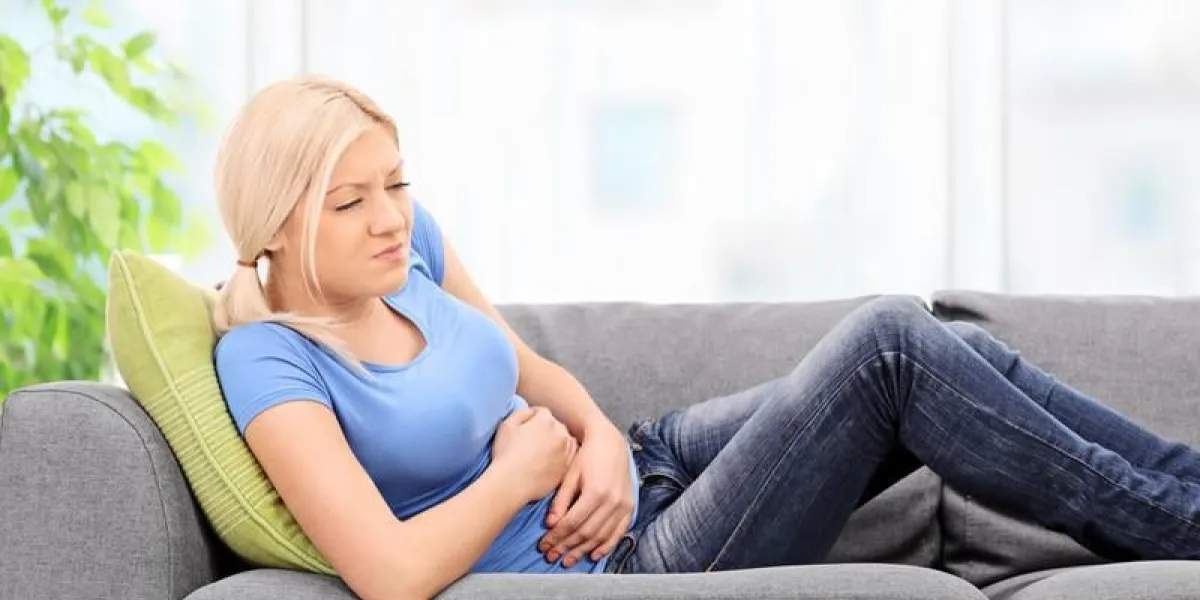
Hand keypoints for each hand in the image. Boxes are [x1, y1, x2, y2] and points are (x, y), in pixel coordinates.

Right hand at [491, 407, 577, 501]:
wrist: (512, 483)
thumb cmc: (506, 453)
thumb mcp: (506, 425)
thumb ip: (521, 413)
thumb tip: (531, 413)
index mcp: (546, 420)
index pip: (541, 413)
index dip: (531, 420)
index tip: (524, 430)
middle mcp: (560, 432)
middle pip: (555, 426)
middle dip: (545, 430)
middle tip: (531, 443)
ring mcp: (566, 450)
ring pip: (564, 440)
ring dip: (556, 443)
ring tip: (541, 453)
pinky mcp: (568, 466)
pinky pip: (568, 456)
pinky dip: (561, 456)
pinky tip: (548, 462)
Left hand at [538, 422, 633, 567]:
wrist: (610, 442)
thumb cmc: (585, 456)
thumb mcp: (570, 475)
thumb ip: (561, 501)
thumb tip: (551, 525)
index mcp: (595, 492)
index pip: (572, 523)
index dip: (556, 537)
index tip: (544, 545)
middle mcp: (612, 501)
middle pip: (585, 532)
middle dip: (566, 547)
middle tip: (551, 556)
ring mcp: (623, 505)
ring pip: (601, 536)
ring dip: (583, 550)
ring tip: (567, 560)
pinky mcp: (629, 507)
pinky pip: (618, 532)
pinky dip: (606, 546)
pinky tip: (593, 555)